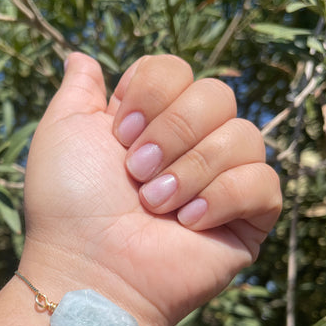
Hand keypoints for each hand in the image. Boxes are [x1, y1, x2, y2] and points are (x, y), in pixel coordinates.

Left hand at [21, 53, 280, 325]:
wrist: (89, 269)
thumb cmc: (68, 206)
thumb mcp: (62, 133)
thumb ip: (77, 90)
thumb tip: (81, 57)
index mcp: (151, 121)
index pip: (178, 70)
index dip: (152, 94)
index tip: (119, 133)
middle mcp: (191, 145)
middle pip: (217, 94)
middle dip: (173, 131)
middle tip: (136, 173)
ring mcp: (222, 182)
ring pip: (245, 135)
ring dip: (192, 170)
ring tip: (156, 205)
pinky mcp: (248, 219)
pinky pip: (263, 182)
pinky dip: (224, 198)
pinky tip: (189, 224)